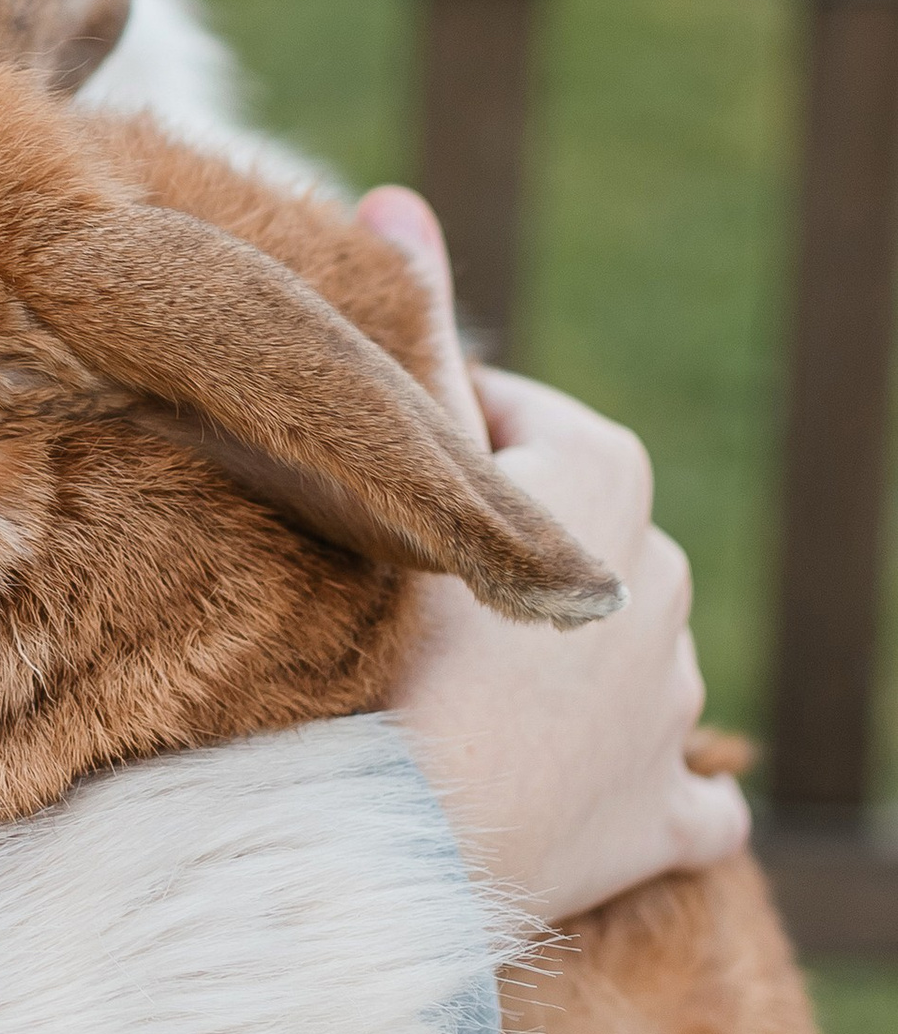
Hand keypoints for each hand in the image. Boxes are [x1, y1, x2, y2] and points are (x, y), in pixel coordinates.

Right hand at [361, 188, 746, 927]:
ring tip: (447, 689)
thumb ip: (408, 327)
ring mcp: (670, 708)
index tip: (351, 483)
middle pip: (563, 533)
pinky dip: (638, 786)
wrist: (372, 837)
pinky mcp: (663, 821)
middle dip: (494, 552)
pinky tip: (581, 791)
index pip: (505, 418)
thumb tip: (403, 196)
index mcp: (605, 474)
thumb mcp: (381, 460)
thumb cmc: (360, 630)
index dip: (421, 445)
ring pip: (623, 654)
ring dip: (560, 664)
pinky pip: (682, 794)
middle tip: (384, 588)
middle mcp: (666, 577)